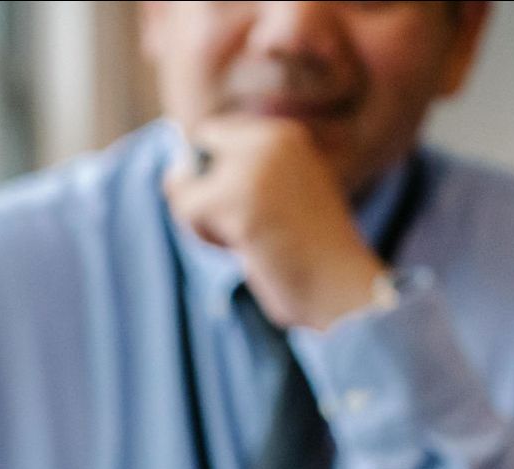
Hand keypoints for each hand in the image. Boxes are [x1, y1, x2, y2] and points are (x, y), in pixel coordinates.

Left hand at [163, 114, 386, 330]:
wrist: (342, 287)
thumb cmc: (309, 253)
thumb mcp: (278, 197)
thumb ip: (238, 176)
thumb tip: (172, 175)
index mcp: (284, 136)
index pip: (212, 136)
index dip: (212, 175)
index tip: (246, 206)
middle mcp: (269, 141)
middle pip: (194, 158)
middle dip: (203, 197)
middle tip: (244, 228)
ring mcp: (253, 168)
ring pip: (184, 187)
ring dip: (203, 222)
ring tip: (247, 240)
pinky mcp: (237, 200)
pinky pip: (187, 210)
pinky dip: (204, 238)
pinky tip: (242, 250)